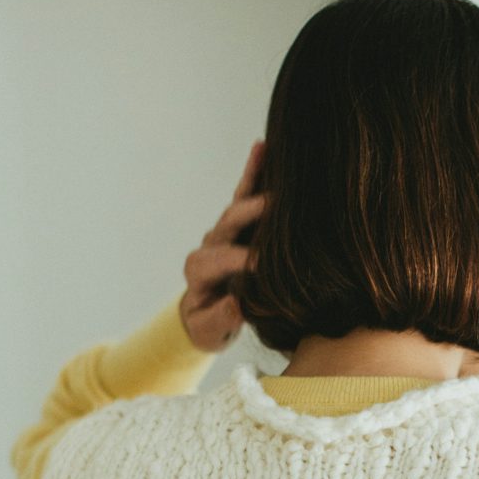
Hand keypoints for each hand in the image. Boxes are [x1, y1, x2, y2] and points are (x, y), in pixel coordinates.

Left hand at [179, 138, 265, 352]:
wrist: (204, 316)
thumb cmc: (209, 325)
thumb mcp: (211, 331)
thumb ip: (222, 318)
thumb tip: (237, 305)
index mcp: (199, 270)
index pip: (225, 259)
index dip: (247, 261)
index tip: (268, 265)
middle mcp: (208, 245)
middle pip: (230, 223)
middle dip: (254, 213)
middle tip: (279, 207)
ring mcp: (222, 232)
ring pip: (238, 204)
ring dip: (255, 181)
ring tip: (273, 154)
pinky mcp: (234, 224)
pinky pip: (243, 194)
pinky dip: (253, 172)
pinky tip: (263, 147)